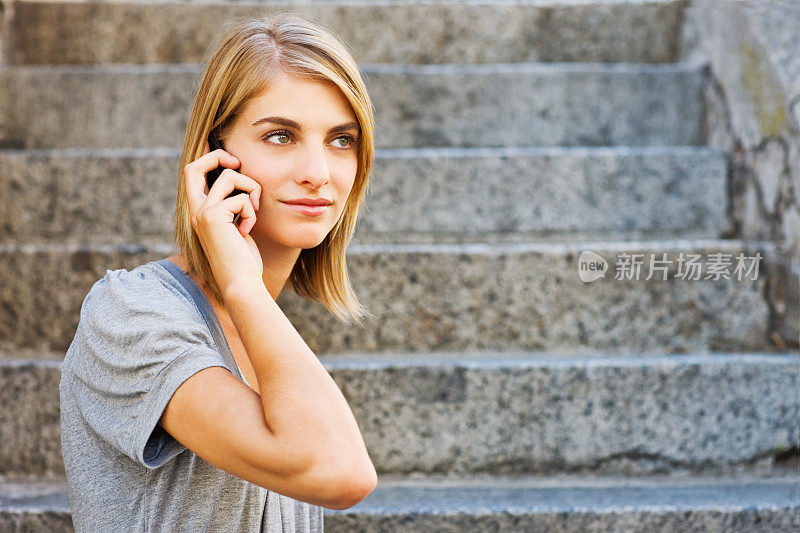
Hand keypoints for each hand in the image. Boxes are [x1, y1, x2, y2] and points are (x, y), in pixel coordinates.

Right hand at [183, 142, 263, 294]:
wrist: (240, 281)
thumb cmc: (242, 258)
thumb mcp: (236, 226)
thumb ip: (232, 205)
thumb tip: (241, 181)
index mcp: (198, 212)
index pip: (192, 173)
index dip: (206, 157)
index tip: (226, 153)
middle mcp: (194, 210)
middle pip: (196, 165)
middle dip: (219, 156)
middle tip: (238, 164)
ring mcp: (201, 212)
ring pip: (230, 177)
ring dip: (251, 190)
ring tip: (253, 213)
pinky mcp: (213, 216)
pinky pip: (242, 197)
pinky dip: (252, 212)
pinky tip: (247, 230)